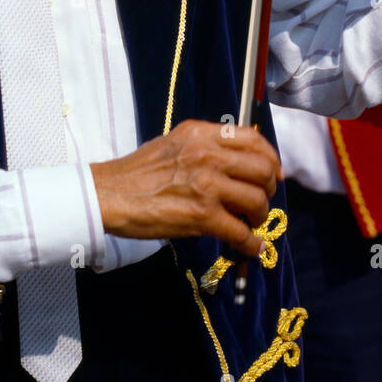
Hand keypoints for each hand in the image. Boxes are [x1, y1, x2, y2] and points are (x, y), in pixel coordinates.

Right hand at [90, 119, 281, 255]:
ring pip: (256, 200)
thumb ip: (204, 146)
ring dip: (260, 216)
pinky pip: (241, 232)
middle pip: (261, 170)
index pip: (253, 139)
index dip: (271, 159)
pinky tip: (251, 247)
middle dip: (268, 189)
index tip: (274, 174)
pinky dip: (251, 243)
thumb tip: (237, 158)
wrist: (108, 195)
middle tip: (261, 201)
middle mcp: (208, 155)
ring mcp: (206, 185)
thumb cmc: (137, 173)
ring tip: (251, 223)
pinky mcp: (202, 216)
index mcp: (201, 134)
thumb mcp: (174, 143)